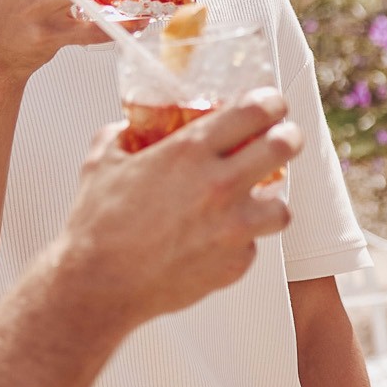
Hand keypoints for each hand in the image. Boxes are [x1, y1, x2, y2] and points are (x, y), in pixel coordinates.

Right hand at [56, 93, 301, 323]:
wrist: (99, 284)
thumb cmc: (97, 223)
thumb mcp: (103, 160)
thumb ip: (125, 135)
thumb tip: (132, 128)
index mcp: (190, 152)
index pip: (255, 112)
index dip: (271, 102)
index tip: (273, 104)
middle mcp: (219, 186)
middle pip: (284, 147)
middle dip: (289, 138)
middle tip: (284, 140)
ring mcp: (232, 228)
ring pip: (282, 207)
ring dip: (270, 202)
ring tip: (254, 202)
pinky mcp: (235, 263)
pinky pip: (251, 245)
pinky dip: (238, 241)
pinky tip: (214, 241)